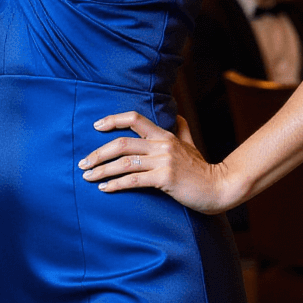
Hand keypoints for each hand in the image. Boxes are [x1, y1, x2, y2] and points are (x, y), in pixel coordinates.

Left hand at [79, 112, 232, 214]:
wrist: (219, 187)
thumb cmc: (202, 169)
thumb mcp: (191, 143)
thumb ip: (182, 128)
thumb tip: (177, 114)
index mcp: (165, 135)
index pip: (134, 119)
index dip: (113, 120)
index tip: (96, 127)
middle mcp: (162, 145)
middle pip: (122, 143)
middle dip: (98, 153)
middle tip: (83, 163)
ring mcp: (164, 161)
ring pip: (124, 162)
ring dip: (102, 170)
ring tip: (88, 177)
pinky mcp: (165, 178)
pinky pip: (133, 180)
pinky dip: (116, 184)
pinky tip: (104, 188)